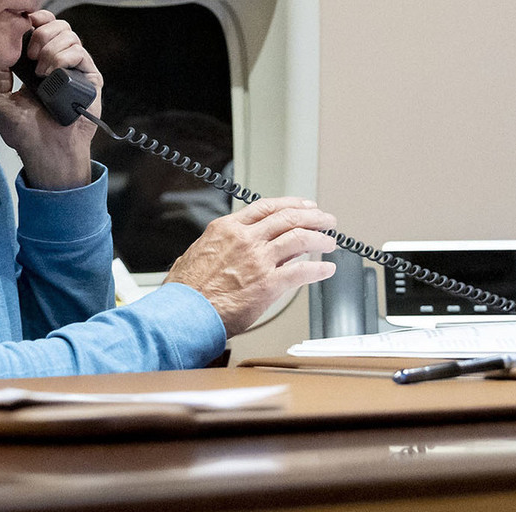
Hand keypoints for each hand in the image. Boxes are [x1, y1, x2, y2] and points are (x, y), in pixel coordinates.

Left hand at [0, 11, 102, 189]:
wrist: (45, 151)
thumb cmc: (23, 133)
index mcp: (37, 64)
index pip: (42, 28)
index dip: (36, 19)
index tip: (25, 21)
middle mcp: (58, 63)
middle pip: (58, 26)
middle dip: (41, 32)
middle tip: (31, 55)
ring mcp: (75, 69)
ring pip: (70, 35)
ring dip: (51, 48)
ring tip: (40, 72)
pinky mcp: (90, 78)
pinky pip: (81, 52)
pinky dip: (64, 57)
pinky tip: (52, 73)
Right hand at [164, 197, 337, 337]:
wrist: (184, 312)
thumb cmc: (187, 289)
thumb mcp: (201, 253)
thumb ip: (223, 245)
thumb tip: (240, 245)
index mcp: (227, 229)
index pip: (266, 207)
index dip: (291, 204)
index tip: (303, 206)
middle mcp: (245, 239)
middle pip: (288, 217)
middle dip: (313, 216)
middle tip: (325, 220)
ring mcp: (258, 260)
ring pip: (300, 238)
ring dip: (320, 239)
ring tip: (330, 242)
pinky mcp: (268, 285)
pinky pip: (302, 272)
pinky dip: (319, 270)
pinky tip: (326, 270)